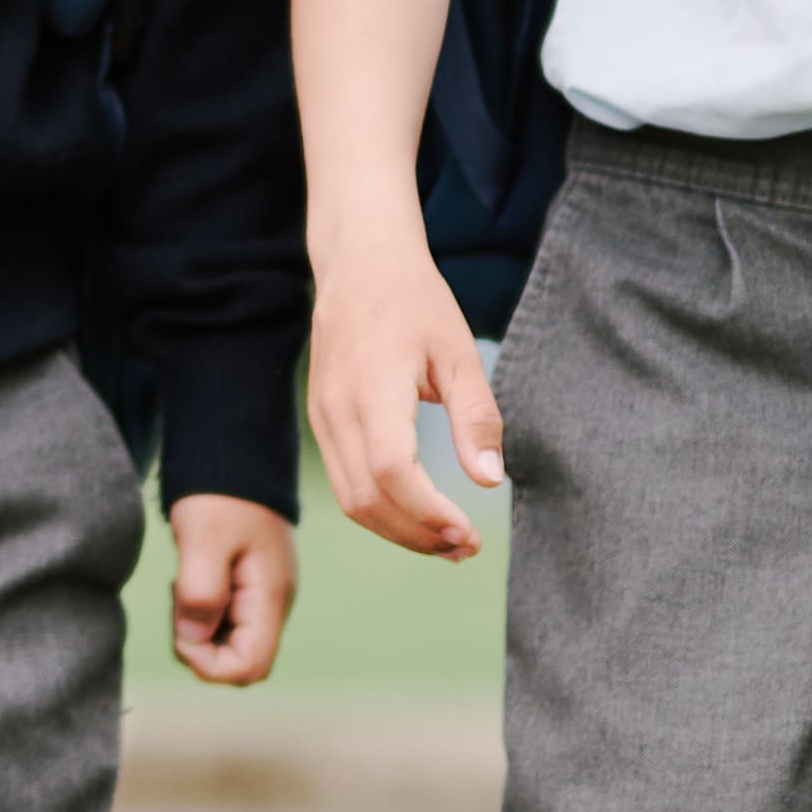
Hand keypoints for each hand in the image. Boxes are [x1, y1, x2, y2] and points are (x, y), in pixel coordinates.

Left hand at [167, 495, 298, 685]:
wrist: (235, 453)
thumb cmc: (220, 492)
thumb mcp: (204, 538)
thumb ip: (200, 592)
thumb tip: (193, 637)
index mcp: (269, 596)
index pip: (249, 667)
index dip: (208, 663)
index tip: (182, 624)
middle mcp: (273, 602)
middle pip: (239, 661)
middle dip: (199, 646)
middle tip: (179, 600)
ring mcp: (262, 595)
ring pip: (228, 642)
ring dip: (196, 627)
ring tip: (181, 583)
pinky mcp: (247, 585)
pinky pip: (223, 619)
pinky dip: (199, 610)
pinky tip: (188, 577)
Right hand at [304, 245, 505, 559]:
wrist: (359, 264)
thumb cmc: (416, 302)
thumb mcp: (459, 352)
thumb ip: (476, 417)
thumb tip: (490, 481)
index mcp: (373, 386)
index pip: (392, 470)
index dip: (428, 512)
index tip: (469, 533)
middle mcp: (337, 408)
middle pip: (367, 500)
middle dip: (418, 535)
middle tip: (466, 547)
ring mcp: (322, 418)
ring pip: (351, 500)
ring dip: (399, 531)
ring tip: (448, 541)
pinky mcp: (321, 423)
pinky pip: (345, 483)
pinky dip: (381, 510)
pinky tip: (418, 513)